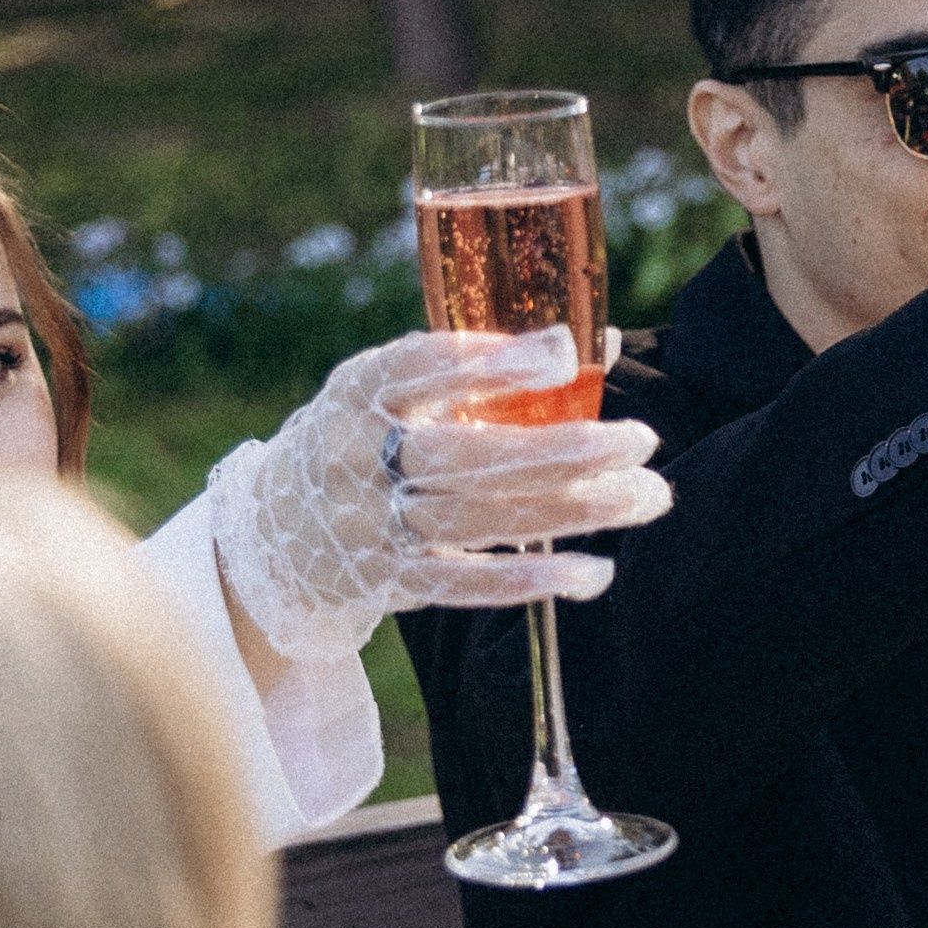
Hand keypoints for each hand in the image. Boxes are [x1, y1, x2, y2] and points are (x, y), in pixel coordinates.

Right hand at [205, 329, 671, 662]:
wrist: (279, 528)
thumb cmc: (371, 434)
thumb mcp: (403, 390)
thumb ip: (490, 369)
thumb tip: (600, 343)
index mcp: (359, 390)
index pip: (420, 368)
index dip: (490, 362)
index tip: (562, 353)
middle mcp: (357, 457)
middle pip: (468, 455)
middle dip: (563, 449)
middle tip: (641, 439)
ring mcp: (371, 525)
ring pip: (481, 519)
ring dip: (574, 510)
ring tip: (648, 496)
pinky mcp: (391, 581)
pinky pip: (468, 584)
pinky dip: (532, 579)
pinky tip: (595, 572)